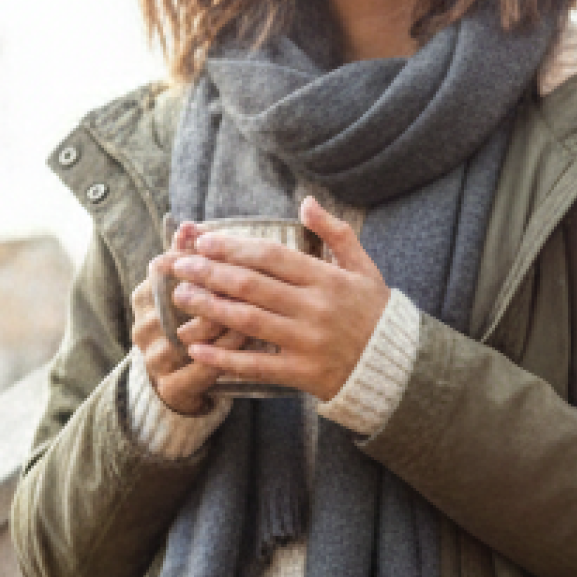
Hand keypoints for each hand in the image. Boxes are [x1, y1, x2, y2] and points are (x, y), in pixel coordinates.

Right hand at [131, 222, 244, 414]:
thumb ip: (192, 259)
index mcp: (143, 299)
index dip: (190, 256)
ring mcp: (154, 360)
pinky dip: (226, 353)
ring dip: (221, 319)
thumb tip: (189, 224)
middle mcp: (142, 328)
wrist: (182, 383)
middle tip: (244, 273)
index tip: (218, 246)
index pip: (161, 270)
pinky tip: (250, 339)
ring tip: (254, 306)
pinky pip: (201, 368)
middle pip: (173, 302)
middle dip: (209, 286)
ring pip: (187, 335)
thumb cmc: (192, 325)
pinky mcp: (172, 388)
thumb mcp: (190, 290)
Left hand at [165, 197, 388, 402]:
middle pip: (252, 286)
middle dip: (210, 273)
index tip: (204, 242)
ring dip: (210, 308)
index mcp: (327, 279)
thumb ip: (336, 234)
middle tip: (180, 266)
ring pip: (249, 321)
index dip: (234, 247)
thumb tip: (306, 202)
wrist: (396, 367)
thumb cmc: (376, 314)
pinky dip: (225, 358)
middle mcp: (315, 308)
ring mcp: (308, 343)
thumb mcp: (364, 268)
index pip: (271, 257)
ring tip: (182, 297)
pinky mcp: (302, 374)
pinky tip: (198, 350)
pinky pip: (257, 365)